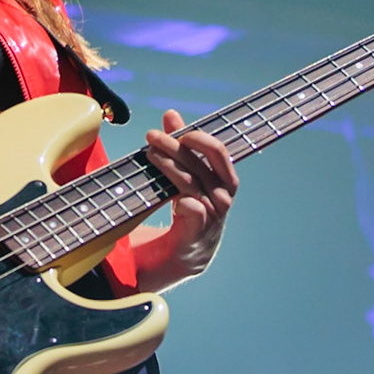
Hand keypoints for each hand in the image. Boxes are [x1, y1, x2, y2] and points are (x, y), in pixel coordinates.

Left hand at [143, 109, 239, 283]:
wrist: (178, 259)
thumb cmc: (181, 211)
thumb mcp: (181, 176)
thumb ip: (179, 146)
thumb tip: (171, 114)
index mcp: (224, 182)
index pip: (218, 152)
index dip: (197, 137)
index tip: (175, 128)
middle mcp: (221, 198)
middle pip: (201, 165)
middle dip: (176, 147)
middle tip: (151, 136)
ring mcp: (211, 218)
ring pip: (192, 185)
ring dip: (170, 166)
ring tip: (149, 154)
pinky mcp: (197, 236)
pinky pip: (196, 214)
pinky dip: (188, 204)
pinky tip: (175, 198)